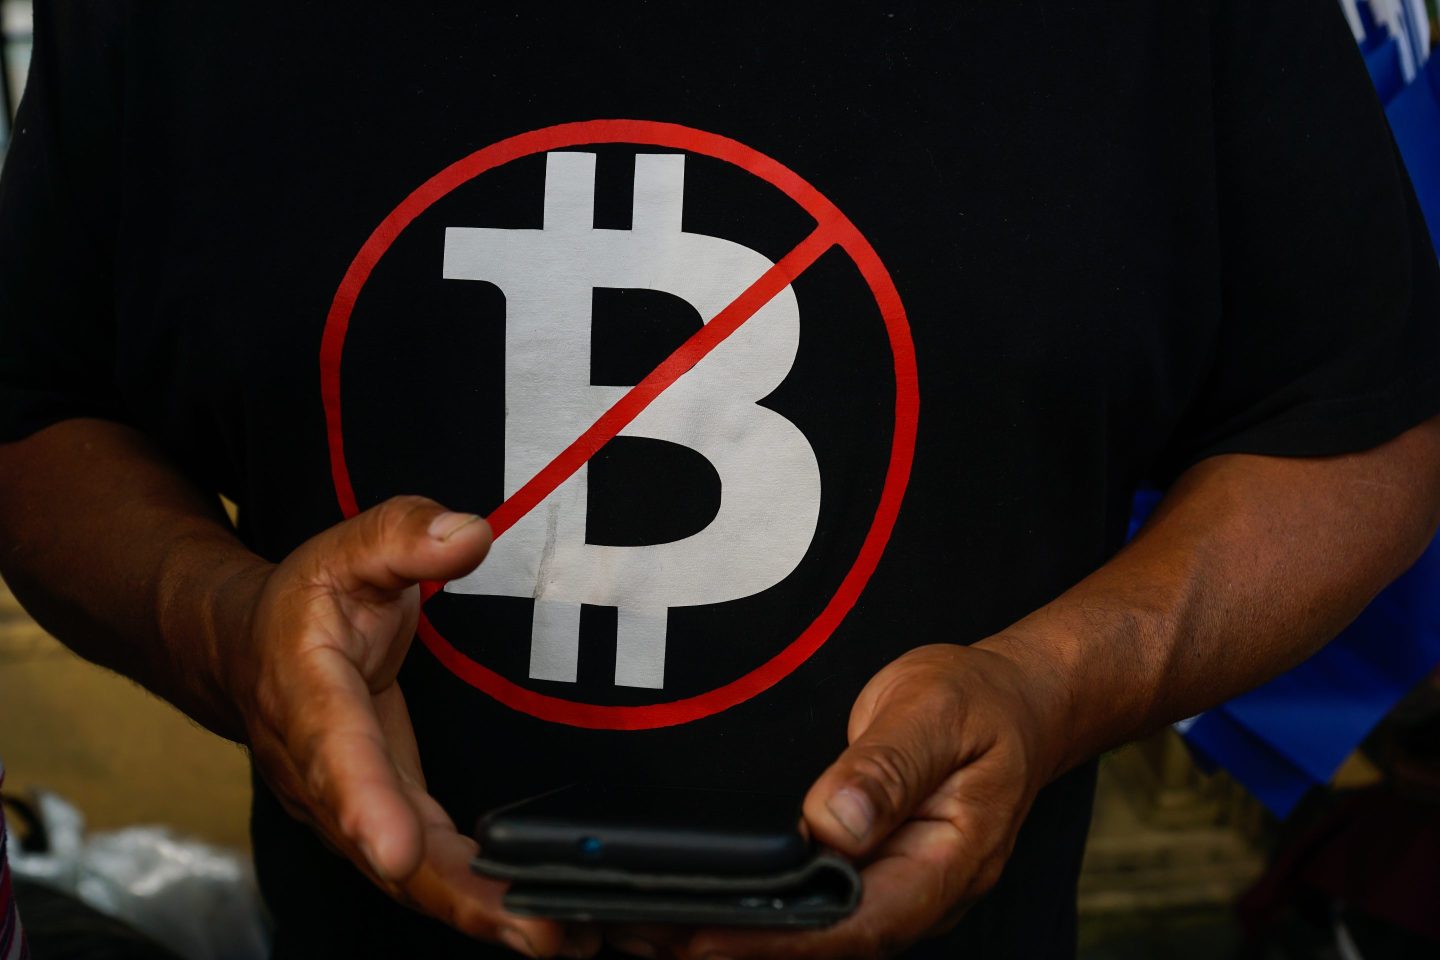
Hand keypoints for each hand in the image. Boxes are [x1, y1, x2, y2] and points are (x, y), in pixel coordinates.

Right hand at [221, 495, 599, 957]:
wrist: (254, 655)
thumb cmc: (308, 603)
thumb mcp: (346, 549)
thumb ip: (403, 536)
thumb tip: (469, 533)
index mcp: (310, 696)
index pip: (335, 752)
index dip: (363, 803)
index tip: (395, 852)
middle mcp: (327, 771)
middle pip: (388, 845)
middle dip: (455, 894)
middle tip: (531, 929)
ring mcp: (356, 809)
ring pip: (416, 878)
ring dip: (486, 915)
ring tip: (565, 938)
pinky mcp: (390, 822)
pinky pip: (436, 874)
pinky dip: (487, 902)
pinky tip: (549, 922)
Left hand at [608, 642, 1063, 959]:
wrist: (1016, 701)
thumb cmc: (978, 701)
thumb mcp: (935, 711)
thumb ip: (887, 766)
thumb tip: (833, 822)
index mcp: (950, 861)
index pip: (861, 922)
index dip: (782, 939)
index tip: (706, 937)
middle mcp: (923, 892)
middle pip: (830, 943)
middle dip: (740, 948)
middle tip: (646, 937)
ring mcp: (900, 887)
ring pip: (819, 933)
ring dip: (741, 936)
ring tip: (651, 928)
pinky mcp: (876, 873)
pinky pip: (818, 907)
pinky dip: (761, 912)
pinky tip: (705, 903)